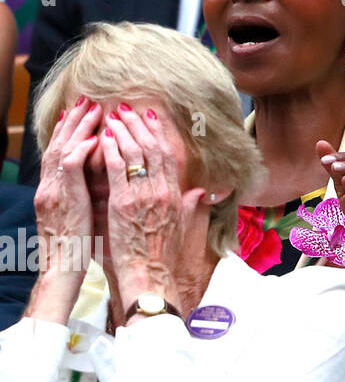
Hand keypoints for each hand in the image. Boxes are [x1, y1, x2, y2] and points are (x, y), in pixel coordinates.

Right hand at [34, 96, 99, 276]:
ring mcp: (54, 194)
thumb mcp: (81, 218)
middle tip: (85, 100)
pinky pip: (70, 169)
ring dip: (79, 128)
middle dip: (73, 122)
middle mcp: (51, 189)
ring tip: (93, 109)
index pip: (61, 154)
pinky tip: (92, 138)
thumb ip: (87, 198)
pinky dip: (80, 151)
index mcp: (55, 193)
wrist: (62, 273)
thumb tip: (102, 185)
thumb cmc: (76, 250)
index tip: (82, 114)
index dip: (71, 133)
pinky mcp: (64, 200)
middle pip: (58, 146)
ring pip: (63, 150)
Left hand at [101, 104, 194, 297]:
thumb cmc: (163, 255)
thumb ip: (191, 206)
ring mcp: (143, 195)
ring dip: (123, 131)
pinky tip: (104, 138)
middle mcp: (162, 190)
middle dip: (139, 125)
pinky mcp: (123, 203)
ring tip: (112, 116)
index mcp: (176, 194)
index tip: (151, 117)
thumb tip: (203, 192)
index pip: (168, 155)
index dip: (159, 133)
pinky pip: (117, 169)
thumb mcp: (182, 226)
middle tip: (127, 107)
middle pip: (152, 148)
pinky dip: (110, 150)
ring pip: (134, 153)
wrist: (150, 274)